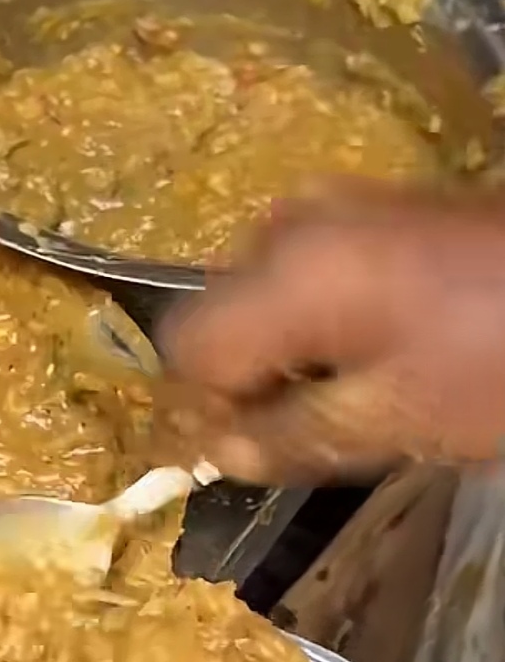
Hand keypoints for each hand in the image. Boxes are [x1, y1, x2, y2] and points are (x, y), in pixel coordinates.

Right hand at [158, 180, 504, 483]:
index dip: (199, 407)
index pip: (187, 347)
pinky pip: (303, 272)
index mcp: (287, 274)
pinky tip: (375, 351)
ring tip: (351, 396)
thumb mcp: (397, 420)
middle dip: (245, 379)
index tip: (236, 454)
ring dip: (283, 353)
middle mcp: (290, 225)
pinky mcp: (368, 209)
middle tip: (303, 432)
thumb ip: (291, 438)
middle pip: (219, 316)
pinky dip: (316, 321)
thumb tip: (215, 454)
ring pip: (261, 296)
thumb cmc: (498, 359)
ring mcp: (330, 207)